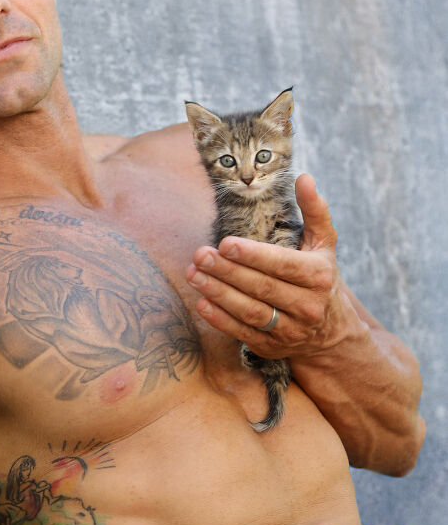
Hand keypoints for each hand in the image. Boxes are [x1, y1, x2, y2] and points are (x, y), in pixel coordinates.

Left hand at [185, 174, 352, 359]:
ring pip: (250, 312)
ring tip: (194, 274)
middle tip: (200, 254)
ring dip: (218, 293)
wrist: (332, 333)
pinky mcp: (271, 347)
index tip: (225, 243)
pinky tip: (201, 302)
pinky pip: (242, 333)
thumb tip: (303, 178)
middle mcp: (307, 306)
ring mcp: (289, 330)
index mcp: (318, 276)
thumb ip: (314, 210)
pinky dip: (220, 319)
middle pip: (262, 287)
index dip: (253, 255)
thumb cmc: (320, 277)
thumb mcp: (324, 244)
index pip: (282, 265)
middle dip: (227, 271)